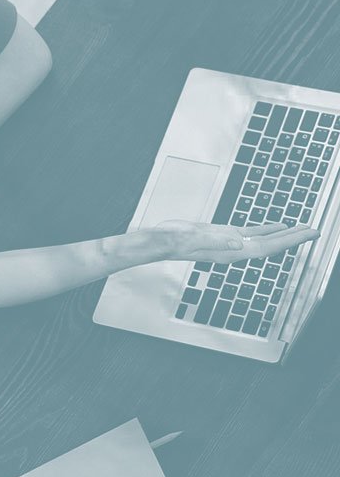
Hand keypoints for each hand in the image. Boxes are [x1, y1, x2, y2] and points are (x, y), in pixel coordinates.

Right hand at [158, 220, 318, 264]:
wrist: (161, 242)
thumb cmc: (174, 240)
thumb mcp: (193, 237)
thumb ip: (215, 241)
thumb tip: (238, 242)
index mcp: (232, 250)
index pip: (268, 246)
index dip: (290, 240)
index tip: (308, 234)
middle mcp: (236, 249)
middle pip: (272, 244)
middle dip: (294, 238)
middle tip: (315, 231)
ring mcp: (232, 242)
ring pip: (265, 239)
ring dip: (284, 234)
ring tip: (302, 229)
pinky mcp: (225, 235)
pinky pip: (253, 233)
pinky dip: (267, 229)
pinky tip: (276, 226)